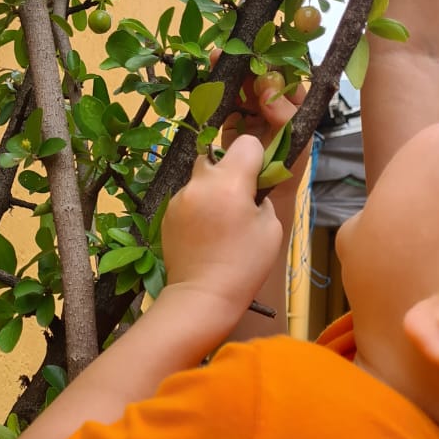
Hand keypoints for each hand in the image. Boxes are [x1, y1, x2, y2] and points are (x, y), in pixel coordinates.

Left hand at [162, 133, 282, 321]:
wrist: (202, 295)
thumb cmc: (244, 265)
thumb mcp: (271, 230)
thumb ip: (263, 200)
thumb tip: (253, 193)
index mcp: (229, 183)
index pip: (247, 143)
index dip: (257, 157)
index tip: (259, 179)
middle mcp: (200, 183)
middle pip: (217, 158)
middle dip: (230, 173)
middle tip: (238, 203)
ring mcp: (179, 197)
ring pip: (200, 179)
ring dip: (212, 191)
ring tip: (219, 224)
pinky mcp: (167, 213)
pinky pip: (188, 198)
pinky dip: (197, 208)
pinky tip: (203, 234)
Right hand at [221, 68, 309, 200]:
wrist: (263, 193)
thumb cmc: (286, 167)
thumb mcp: (294, 139)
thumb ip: (285, 114)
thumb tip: (268, 88)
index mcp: (292, 104)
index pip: (285, 78)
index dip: (272, 68)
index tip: (260, 64)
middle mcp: (271, 103)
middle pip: (259, 76)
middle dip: (246, 63)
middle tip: (232, 53)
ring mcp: (250, 110)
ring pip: (240, 85)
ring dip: (229, 71)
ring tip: (216, 57)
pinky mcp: (231, 119)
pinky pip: (224, 100)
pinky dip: (217, 89)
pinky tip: (209, 77)